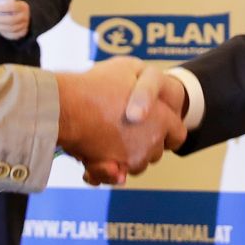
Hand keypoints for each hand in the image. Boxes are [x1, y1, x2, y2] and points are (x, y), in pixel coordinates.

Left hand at [0, 0, 29, 40]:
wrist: (22, 15)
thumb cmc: (12, 8)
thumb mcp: (11, 3)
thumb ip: (4, 5)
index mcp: (22, 7)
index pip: (13, 7)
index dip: (2, 8)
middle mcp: (25, 17)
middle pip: (11, 20)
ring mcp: (24, 26)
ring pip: (11, 29)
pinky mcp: (22, 33)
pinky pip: (12, 35)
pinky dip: (3, 32)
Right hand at [55, 59, 185, 184]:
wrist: (66, 105)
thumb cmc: (97, 85)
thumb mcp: (129, 68)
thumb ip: (145, 85)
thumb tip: (149, 101)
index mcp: (162, 118)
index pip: (177, 134)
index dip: (168, 130)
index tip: (156, 127)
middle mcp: (151, 142)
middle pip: (156, 152)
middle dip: (146, 143)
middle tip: (127, 128)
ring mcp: (132, 158)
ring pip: (137, 164)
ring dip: (128, 156)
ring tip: (110, 138)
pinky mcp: (112, 170)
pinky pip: (115, 175)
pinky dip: (109, 170)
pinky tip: (100, 158)